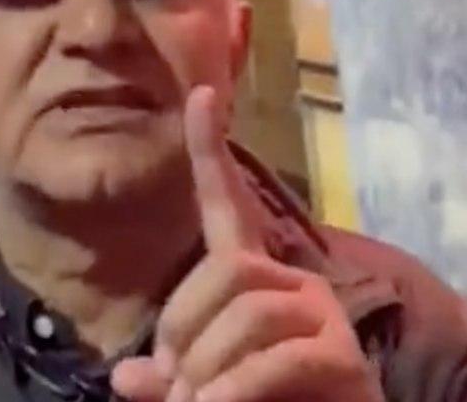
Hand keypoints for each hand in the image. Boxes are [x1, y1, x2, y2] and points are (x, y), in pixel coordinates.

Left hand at [111, 86, 382, 401]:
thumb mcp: (206, 390)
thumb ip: (171, 376)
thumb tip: (125, 377)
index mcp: (256, 281)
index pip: (228, 207)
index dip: (210, 153)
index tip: (200, 95)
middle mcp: (293, 283)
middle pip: (226, 270)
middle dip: (183, 331)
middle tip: (174, 388)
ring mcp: (321, 315)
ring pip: (247, 312)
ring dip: (207, 369)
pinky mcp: (341, 355)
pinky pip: (275, 358)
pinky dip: (235, 390)